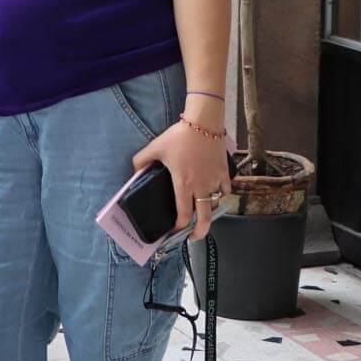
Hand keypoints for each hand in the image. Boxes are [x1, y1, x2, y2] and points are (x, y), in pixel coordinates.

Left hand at [132, 109, 231, 239]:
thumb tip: (135, 172)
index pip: (184, 214)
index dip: (179, 227)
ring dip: (209, 210)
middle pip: (206, 219)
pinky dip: (220, 194)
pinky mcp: (225, 172)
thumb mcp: (155, 148)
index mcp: (183, 184)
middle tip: (193, 237)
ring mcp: (215, 180)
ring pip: (216, 204)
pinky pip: (225, 190)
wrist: (204, 123)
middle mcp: (201, 186)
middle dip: (200, 232)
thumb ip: (141, 161)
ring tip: (201, 211)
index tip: (174, 231)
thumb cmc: (179, 136)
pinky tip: (214, 192)